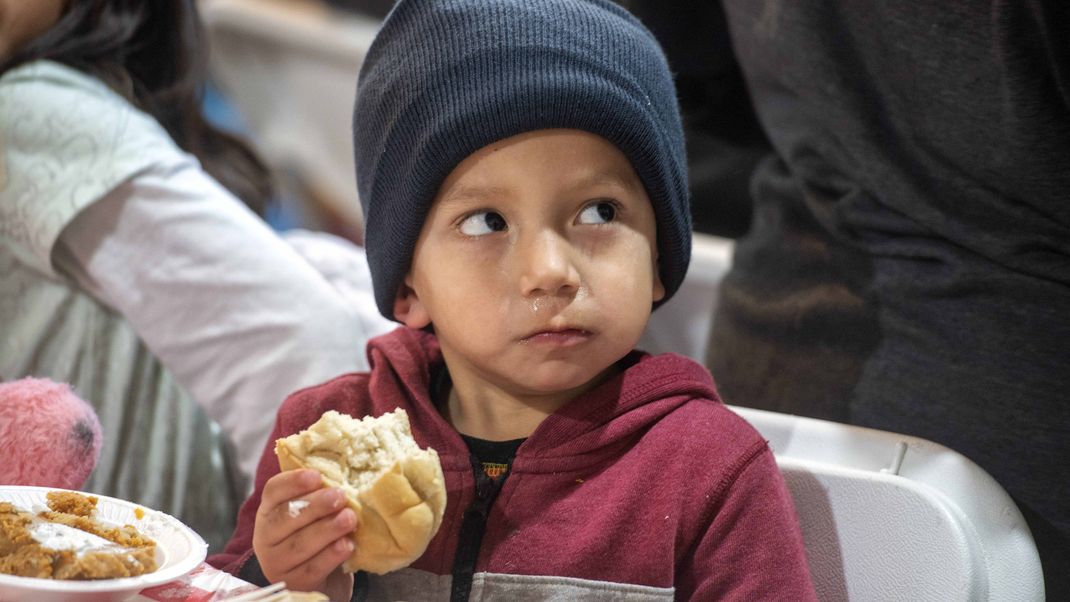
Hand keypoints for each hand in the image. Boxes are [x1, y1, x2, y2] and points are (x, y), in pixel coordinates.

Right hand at [252, 469, 356, 597]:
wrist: (319, 576)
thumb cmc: (316, 532)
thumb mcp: (312, 511)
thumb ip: (320, 490)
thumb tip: (345, 467)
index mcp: (269, 510)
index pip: (273, 491)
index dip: (293, 482)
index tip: (316, 475)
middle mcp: (267, 536)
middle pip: (286, 517)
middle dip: (315, 505)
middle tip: (340, 496)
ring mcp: (278, 562)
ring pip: (300, 544)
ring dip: (327, 529)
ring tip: (350, 518)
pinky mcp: (295, 583)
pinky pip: (313, 568)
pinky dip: (331, 556)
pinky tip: (347, 545)